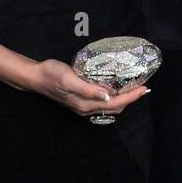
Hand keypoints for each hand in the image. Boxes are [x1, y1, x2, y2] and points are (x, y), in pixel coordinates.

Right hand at [29, 59, 149, 117]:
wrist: (36, 77)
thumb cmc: (52, 74)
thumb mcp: (70, 79)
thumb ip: (88, 89)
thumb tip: (108, 96)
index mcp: (85, 104)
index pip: (115, 103)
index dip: (132, 96)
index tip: (145, 88)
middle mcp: (86, 108)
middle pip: (115, 107)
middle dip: (131, 98)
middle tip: (144, 86)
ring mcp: (83, 106)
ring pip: (110, 106)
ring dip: (124, 99)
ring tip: (135, 88)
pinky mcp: (81, 101)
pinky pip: (103, 103)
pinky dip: (115, 98)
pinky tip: (118, 89)